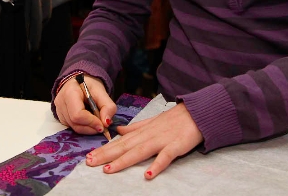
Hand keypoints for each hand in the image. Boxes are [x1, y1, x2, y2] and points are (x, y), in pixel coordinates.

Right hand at [54, 74, 115, 135]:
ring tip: (97, 122)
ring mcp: (59, 111)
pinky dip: (83, 127)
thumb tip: (106, 123)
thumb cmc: (89, 86)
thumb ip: (108, 106)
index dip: (91, 122)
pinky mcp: (61, 117)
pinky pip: (72, 127)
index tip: (102, 125)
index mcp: (70, 92)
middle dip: (91, 127)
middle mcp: (61, 102)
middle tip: (102, 126)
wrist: (80, 82)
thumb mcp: (102, 92)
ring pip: (74, 127)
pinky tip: (89, 121)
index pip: (77, 114)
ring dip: (88, 129)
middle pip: (75, 123)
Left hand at [85, 103, 202, 178]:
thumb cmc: (175, 119)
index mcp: (143, 131)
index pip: (120, 141)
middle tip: (89, 162)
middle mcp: (149, 135)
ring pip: (140, 151)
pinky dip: (157, 165)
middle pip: (125, 146)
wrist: (198, 112)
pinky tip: (148, 175)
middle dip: (106, 155)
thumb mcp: (152, 121)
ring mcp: (162, 140)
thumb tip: (119, 130)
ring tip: (108, 169)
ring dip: (124, 160)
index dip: (104, 149)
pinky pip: (166, 157)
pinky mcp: (176, 146)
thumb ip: (135, 127)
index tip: (89, 156)